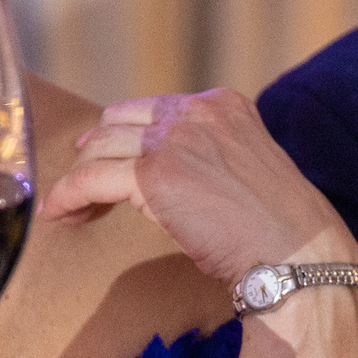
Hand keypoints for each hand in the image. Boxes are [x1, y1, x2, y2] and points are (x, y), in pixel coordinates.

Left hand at [41, 90, 357, 284]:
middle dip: (96, 152)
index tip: (108, 160)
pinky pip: (90, 178)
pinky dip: (67, 195)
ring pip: (99, 148)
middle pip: (118, 120)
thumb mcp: (247, 172)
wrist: (297, 253)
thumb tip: (170, 179)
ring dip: (77, 177)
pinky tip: (60, 214)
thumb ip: (211, 158)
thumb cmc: (280, 231)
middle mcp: (196, 111)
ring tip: (67, 208)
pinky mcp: (152, 174)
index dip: (123, 136)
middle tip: (83, 185)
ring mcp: (174, 139)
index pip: (153, 109)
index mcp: (224, 104)